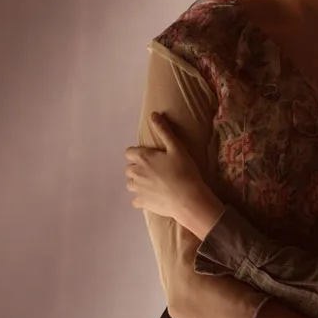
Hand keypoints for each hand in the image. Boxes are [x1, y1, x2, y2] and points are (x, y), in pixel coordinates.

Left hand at [124, 112, 223, 235]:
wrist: (188, 199)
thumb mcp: (177, 147)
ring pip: (130, 184)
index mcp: (142, 158)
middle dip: (137, 168)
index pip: (129, 152)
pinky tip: (153, 197)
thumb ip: (164, 131)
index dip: (138, 153)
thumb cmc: (184, 171)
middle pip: (128, 169)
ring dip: (138, 182)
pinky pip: (135, 200)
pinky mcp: (141, 203)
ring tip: (153, 184)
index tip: (150, 157)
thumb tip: (153, 114)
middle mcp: (135, 173)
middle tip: (154, 170)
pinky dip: (142, 198)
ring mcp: (137, 189)